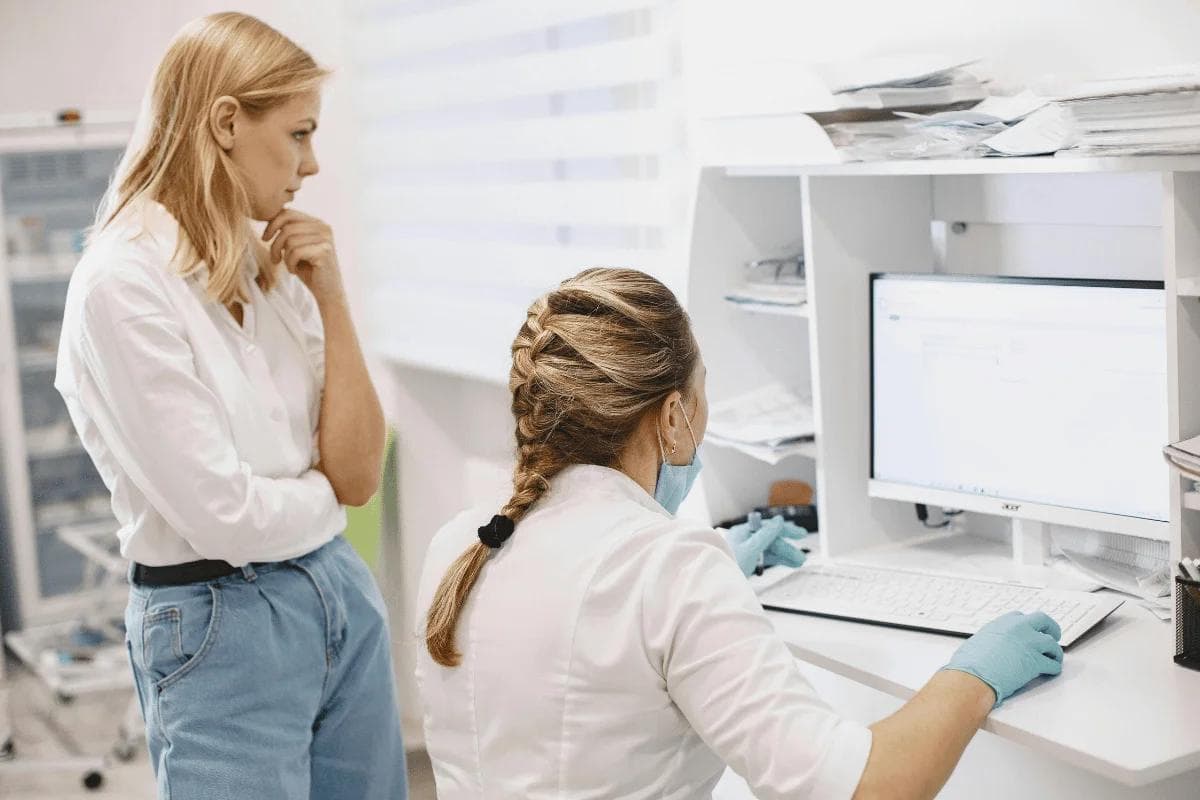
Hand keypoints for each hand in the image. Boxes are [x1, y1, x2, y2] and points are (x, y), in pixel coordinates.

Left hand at [262, 209, 343, 299]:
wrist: (327, 292)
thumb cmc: (309, 270)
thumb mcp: (296, 246)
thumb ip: (288, 232)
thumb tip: (268, 217)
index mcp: (317, 222)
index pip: (288, 213)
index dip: (272, 224)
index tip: (265, 239)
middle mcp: (323, 227)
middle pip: (287, 227)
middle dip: (275, 244)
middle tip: (274, 259)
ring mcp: (325, 238)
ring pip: (290, 240)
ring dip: (284, 257)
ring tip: (289, 266)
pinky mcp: (324, 251)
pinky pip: (296, 252)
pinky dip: (290, 263)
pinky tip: (294, 271)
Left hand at [723, 515, 807, 576]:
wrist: (715, 583)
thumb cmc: (729, 564)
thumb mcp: (750, 549)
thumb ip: (766, 535)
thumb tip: (779, 520)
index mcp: (744, 532)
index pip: (768, 527)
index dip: (786, 530)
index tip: (800, 534)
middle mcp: (745, 538)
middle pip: (771, 540)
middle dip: (787, 548)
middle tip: (802, 557)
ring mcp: (746, 550)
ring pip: (770, 549)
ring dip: (785, 555)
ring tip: (799, 563)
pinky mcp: (747, 561)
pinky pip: (765, 557)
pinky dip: (777, 560)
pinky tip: (788, 564)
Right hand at [942, 611, 1063, 706]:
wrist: (973, 675)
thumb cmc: (970, 663)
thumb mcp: (979, 641)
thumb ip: (992, 640)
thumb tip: (992, 648)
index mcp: (1002, 623)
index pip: (1020, 617)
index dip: (1028, 624)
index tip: (1030, 630)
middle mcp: (1018, 628)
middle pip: (1043, 620)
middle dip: (1051, 628)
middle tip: (1053, 636)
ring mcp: (1029, 644)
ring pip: (1052, 643)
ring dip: (1054, 651)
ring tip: (1054, 657)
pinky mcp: (1035, 662)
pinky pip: (1052, 664)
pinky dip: (1054, 668)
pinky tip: (1051, 670)